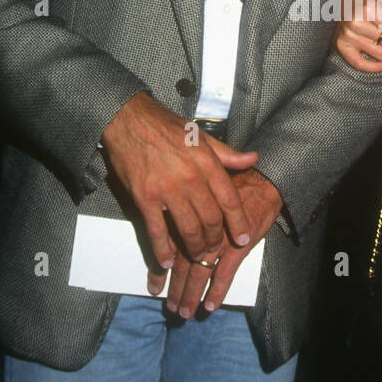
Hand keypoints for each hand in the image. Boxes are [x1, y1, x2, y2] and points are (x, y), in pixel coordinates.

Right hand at [100, 91, 257, 286]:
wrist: (128, 119)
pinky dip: (163, 250)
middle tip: (215, 249)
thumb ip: (227, 153)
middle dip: (215, 240)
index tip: (244, 238)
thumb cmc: (166, 126)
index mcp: (207, 163)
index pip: (230, 200)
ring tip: (198, 256)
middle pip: (211, 220)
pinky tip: (168, 261)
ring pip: (188, 229)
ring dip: (195, 248)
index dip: (239, 223)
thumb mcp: (201, 135)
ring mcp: (167, 190)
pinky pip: (158, 231)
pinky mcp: (145, 198)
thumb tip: (253, 158)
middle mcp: (191, 179)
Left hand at [145, 168, 282, 318]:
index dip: (159, 271)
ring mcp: (219, 240)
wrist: (262, 182)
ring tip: (185, 312)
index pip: (168, 249)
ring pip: (200, 273)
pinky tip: (209, 305)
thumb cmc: (230, 185)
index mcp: (187, 218)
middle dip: (175, 289)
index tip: (154, 288)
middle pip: (182, 265)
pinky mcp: (239, 247)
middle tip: (171, 308)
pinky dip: (217, 291)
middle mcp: (200, 231)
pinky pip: (225, 273)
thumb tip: (164, 228)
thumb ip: (183, 211)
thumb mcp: (201, 193)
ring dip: (191, 294)